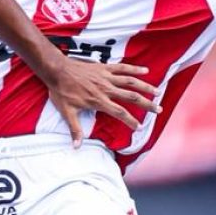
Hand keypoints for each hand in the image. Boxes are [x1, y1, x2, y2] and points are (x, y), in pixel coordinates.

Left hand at [46, 59, 160, 146]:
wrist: (57, 70)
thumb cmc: (61, 91)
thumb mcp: (66, 112)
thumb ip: (74, 129)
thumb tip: (76, 146)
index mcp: (98, 101)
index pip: (119, 112)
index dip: (131, 120)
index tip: (139, 127)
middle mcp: (106, 89)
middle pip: (131, 97)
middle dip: (146, 104)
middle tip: (159, 110)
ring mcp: (106, 77)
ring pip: (130, 82)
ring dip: (145, 87)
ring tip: (158, 92)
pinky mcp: (104, 68)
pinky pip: (123, 68)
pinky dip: (135, 69)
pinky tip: (146, 71)